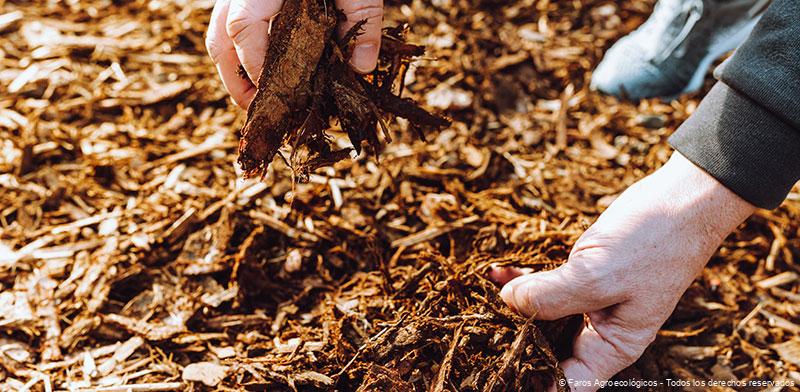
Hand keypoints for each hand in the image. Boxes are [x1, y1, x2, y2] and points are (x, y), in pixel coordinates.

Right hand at [206, 0, 382, 107]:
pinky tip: (263, 66)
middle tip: (258, 112)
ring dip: (233, 68)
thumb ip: (361, 21)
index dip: (255, 70)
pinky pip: (230, 21)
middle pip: (220, 40)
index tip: (275, 100)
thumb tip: (361, 69)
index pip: (244, 32)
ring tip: (256, 98)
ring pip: (218, 32)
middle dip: (236, 81)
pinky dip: (241, 48)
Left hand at [490, 152, 754, 390]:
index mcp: (613, 347)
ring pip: (541, 316)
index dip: (533, 380)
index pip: (567, 383)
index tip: (497, 370)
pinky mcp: (581, 276)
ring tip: (479, 298)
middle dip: (513, 341)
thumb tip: (506, 303)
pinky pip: (545, 286)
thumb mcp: (598, 274)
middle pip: (548, 351)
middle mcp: (599, 332)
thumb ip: (550, 296)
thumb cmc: (653, 243)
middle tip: (477, 330)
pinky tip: (498, 271)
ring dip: (512, 306)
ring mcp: (589, 303)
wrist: (681, 200)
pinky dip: (522, 280)